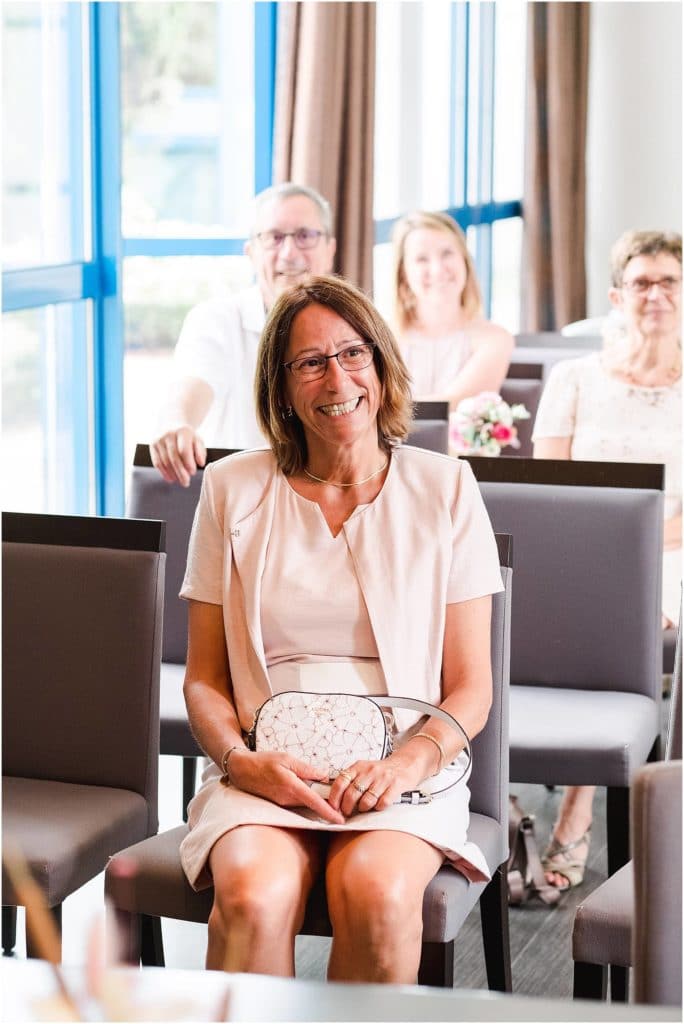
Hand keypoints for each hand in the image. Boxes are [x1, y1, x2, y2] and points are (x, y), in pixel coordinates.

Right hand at [150, 426, 206, 486]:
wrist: (173, 424)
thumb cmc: (188, 436)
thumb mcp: (197, 440)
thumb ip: (201, 451)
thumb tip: (201, 463)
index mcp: (182, 431)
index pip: (184, 450)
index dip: (188, 463)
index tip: (193, 472)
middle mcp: (169, 434)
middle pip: (174, 457)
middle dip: (180, 472)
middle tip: (186, 482)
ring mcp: (159, 439)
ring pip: (165, 461)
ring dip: (172, 474)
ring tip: (180, 481)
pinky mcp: (152, 445)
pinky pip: (157, 462)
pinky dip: (164, 472)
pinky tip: (170, 479)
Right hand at [227, 749, 345, 824]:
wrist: (242, 770)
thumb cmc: (264, 761)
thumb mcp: (287, 759)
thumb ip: (307, 769)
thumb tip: (324, 776)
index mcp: (292, 786)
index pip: (314, 802)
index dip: (329, 812)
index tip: (341, 820)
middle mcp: (287, 799)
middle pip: (312, 804)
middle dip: (325, 802)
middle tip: (337, 795)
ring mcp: (283, 803)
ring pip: (305, 803)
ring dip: (314, 798)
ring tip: (319, 788)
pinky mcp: (279, 804)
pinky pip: (296, 802)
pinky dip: (304, 797)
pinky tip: (304, 787)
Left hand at [327, 745, 434, 816]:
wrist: (406, 764)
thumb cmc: (381, 771)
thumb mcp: (364, 770)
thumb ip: (350, 780)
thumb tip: (335, 800)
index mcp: (359, 766)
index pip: (340, 782)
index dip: (334, 797)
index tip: (333, 808)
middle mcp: (370, 771)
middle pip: (352, 794)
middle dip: (347, 808)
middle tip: (347, 812)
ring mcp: (383, 778)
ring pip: (366, 801)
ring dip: (363, 809)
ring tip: (365, 807)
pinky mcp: (395, 786)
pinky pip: (382, 803)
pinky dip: (378, 808)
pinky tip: (379, 805)